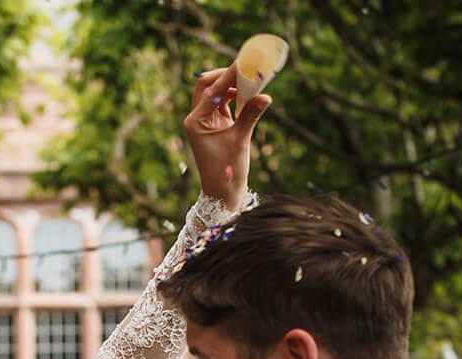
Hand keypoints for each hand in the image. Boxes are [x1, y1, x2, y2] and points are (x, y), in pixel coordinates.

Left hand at [184, 66, 270, 208]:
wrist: (222, 193)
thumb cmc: (227, 171)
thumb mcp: (240, 141)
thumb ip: (251, 115)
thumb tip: (265, 95)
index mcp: (195, 121)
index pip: (211, 89)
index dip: (228, 75)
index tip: (243, 62)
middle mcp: (196, 118)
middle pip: (207, 85)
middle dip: (225, 75)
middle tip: (246, 70)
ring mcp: (204, 121)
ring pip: (214, 93)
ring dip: (231, 85)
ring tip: (251, 82)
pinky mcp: (214, 125)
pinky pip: (222, 103)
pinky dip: (234, 97)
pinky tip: (248, 95)